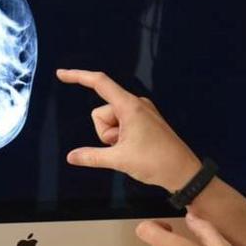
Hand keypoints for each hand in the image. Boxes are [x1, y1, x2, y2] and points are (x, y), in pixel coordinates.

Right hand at [56, 69, 200, 190]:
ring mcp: (141, 112)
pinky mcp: (144, 120)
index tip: (61, 74)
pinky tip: (136, 149)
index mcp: (130, 106)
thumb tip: (71, 156)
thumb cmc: (156, 162)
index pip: (99, 83)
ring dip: (114, 138)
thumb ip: (91, 156)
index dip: (78, 76)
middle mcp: (136, 104)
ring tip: (132, 150)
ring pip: (110, 122)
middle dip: (104, 133)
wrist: (183, 172)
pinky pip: (121, 125)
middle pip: (101, 113)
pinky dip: (121, 138)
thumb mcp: (119, 160)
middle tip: (123, 148)